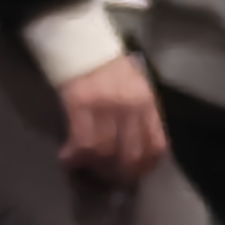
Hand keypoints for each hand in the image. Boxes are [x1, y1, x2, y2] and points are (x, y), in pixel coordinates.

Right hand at [54, 48, 170, 181]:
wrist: (83, 44)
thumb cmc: (111, 69)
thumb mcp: (138, 90)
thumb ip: (142, 117)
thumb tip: (137, 152)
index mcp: (148, 104)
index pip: (156, 146)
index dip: (145, 168)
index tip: (133, 176)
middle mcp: (131, 107)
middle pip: (131, 154)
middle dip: (119, 175)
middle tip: (108, 181)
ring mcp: (106, 106)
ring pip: (105, 152)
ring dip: (94, 168)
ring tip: (86, 170)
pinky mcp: (80, 105)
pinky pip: (82, 142)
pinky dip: (75, 156)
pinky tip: (68, 158)